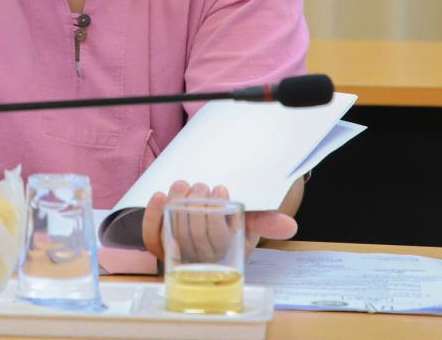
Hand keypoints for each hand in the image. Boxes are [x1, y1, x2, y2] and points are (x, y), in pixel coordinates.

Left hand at [140, 180, 298, 259]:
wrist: (204, 231)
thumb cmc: (228, 228)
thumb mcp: (249, 226)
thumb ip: (265, 222)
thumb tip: (290, 225)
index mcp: (223, 254)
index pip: (217, 238)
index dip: (217, 213)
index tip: (222, 189)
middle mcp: (198, 256)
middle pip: (193, 233)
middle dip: (197, 204)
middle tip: (203, 185)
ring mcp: (176, 250)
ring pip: (173, 230)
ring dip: (177, 203)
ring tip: (184, 184)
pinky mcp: (157, 242)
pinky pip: (151, 234)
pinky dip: (152, 214)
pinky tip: (159, 196)